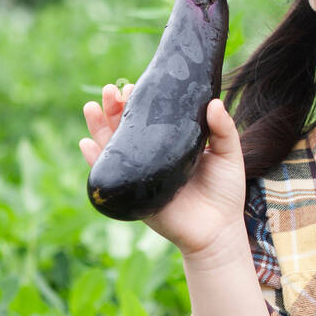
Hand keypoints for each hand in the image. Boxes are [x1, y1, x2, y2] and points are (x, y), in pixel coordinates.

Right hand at [79, 82, 247, 258]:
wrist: (219, 230)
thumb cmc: (225, 192)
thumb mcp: (229, 154)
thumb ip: (224, 129)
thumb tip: (214, 102)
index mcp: (172, 144)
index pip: (152, 118)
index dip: (140, 101)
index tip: (134, 85)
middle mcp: (153, 156)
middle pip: (127, 128)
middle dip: (115, 108)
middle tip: (111, 91)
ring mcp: (140, 175)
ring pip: (113, 147)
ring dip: (99, 126)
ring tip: (92, 106)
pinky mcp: (132, 195)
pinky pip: (108, 175)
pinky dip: (95, 159)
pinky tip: (86, 143)